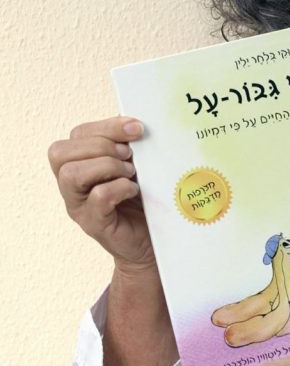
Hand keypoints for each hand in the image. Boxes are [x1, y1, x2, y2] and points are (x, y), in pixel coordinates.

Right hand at [48, 116, 154, 270]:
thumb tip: (135, 123)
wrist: (151, 241)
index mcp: (80, 163)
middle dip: (102, 145)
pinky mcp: (94, 224)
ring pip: (70, 173)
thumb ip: (129, 144)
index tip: (137, 128)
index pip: (77, 134)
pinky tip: (134, 190)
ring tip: (131, 173)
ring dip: (106, 166)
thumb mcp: (136, 165)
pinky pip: (97, 197)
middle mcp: (71, 185)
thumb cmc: (142, 200)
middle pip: (61, 152)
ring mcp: (78, 206)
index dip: (107, 126)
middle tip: (131, 156)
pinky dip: (119, 187)